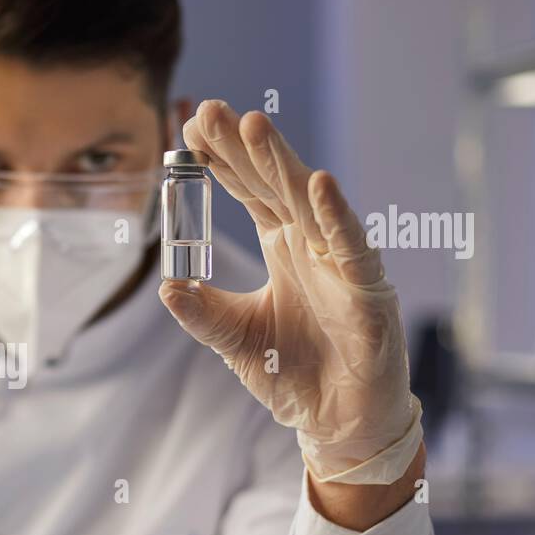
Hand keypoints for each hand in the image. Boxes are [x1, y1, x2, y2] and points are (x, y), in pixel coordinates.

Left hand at [159, 100, 421, 488]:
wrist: (340, 424)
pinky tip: (318, 184)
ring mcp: (342, 265)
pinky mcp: (369, 294)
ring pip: (310, 205)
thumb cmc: (296, 375)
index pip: (249, 193)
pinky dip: (336, 217)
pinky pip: (352, 249)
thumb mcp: (236, 340)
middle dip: (244, 147)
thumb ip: (204, 314)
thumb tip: (166, 287)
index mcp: (284, 248)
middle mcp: (313, 246)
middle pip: (274, 185)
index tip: (190, 128)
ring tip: (255, 126)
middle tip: (210, 109)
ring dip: (283, 164)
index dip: (222, 161)